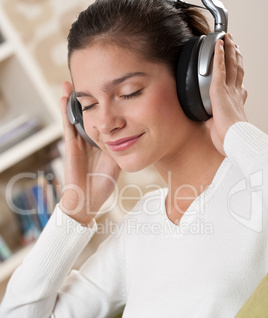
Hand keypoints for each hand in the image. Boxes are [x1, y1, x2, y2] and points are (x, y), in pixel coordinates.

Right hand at [59, 81, 120, 224]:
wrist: (87, 199)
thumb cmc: (101, 185)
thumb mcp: (117, 163)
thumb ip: (122, 149)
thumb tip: (135, 134)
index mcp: (101, 142)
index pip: (103, 119)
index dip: (105, 105)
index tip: (109, 88)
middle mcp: (89, 139)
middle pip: (89, 114)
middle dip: (89, 98)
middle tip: (90, 77)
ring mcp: (78, 141)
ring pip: (77, 116)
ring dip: (74, 99)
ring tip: (73, 80)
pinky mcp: (70, 145)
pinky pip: (68, 125)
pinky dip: (65, 111)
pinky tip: (64, 96)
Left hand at [206, 34, 247, 154]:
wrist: (235, 138)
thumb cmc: (229, 138)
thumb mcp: (220, 127)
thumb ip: (214, 120)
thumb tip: (207, 121)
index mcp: (236, 102)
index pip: (238, 83)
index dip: (238, 72)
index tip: (238, 65)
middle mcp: (236, 93)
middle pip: (237, 69)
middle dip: (236, 56)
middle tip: (235, 45)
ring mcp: (229, 90)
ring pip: (230, 65)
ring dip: (229, 50)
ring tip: (228, 39)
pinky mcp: (220, 89)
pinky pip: (219, 68)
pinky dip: (218, 55)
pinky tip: (218, 45)